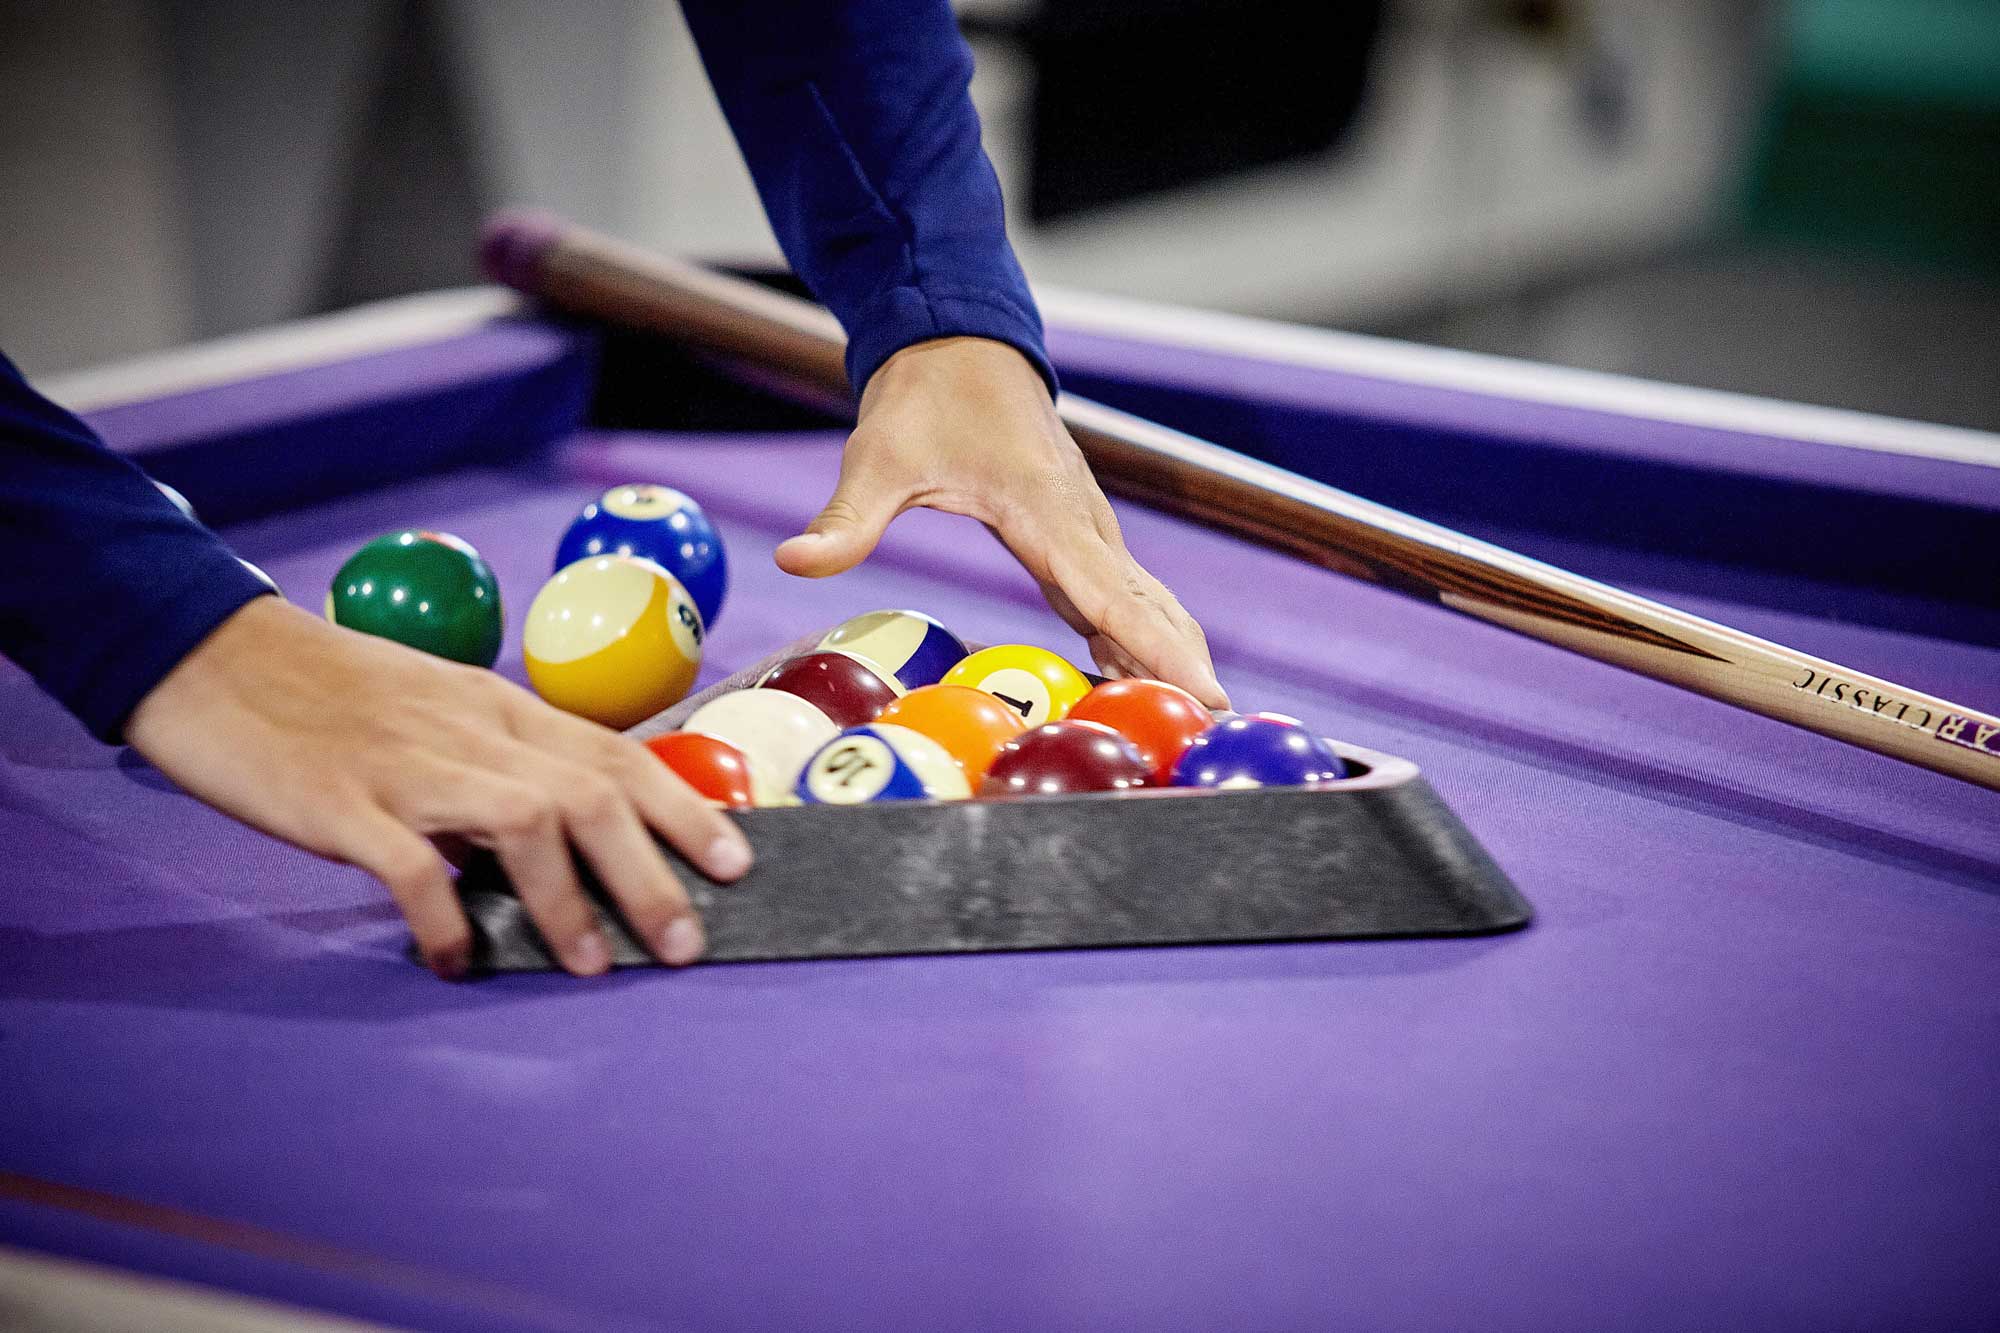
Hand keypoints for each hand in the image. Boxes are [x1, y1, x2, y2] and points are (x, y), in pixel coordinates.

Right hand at [125, 597, 751, 978]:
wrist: (211, 654)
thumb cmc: (333, 694)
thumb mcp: (438, 712)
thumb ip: (500, 766)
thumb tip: (561, 846)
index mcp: (500, 708)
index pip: (614, 754)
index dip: (684, 808)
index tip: (738, 860)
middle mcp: (472, 732)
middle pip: (590, 792)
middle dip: (652, 870)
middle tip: (687, 943)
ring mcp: (409, 766)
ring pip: (525, 821)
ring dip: (570, 899)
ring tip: (594, 966)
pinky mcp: (342, 802)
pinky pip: (411, 866)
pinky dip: (444, 918)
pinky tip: (457, 960)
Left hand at [775, 337, 1228, 707]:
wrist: (959, 343)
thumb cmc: (922, 401)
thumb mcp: (876, 459)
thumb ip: (846, 521)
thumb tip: (792, 560)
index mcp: (1045, 513)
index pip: (1111, 596)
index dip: (1156, 649)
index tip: (1203, 693)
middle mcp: (1082, 524)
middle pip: (1147, 608)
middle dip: (1185, 668)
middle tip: (1220, 730)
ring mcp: (1086, 528)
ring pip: (1144, 602)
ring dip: (1172, 656)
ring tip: (1202, 719)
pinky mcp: (1076, 533)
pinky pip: (1120, 594)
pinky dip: (1142, 635)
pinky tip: (1145, 678)